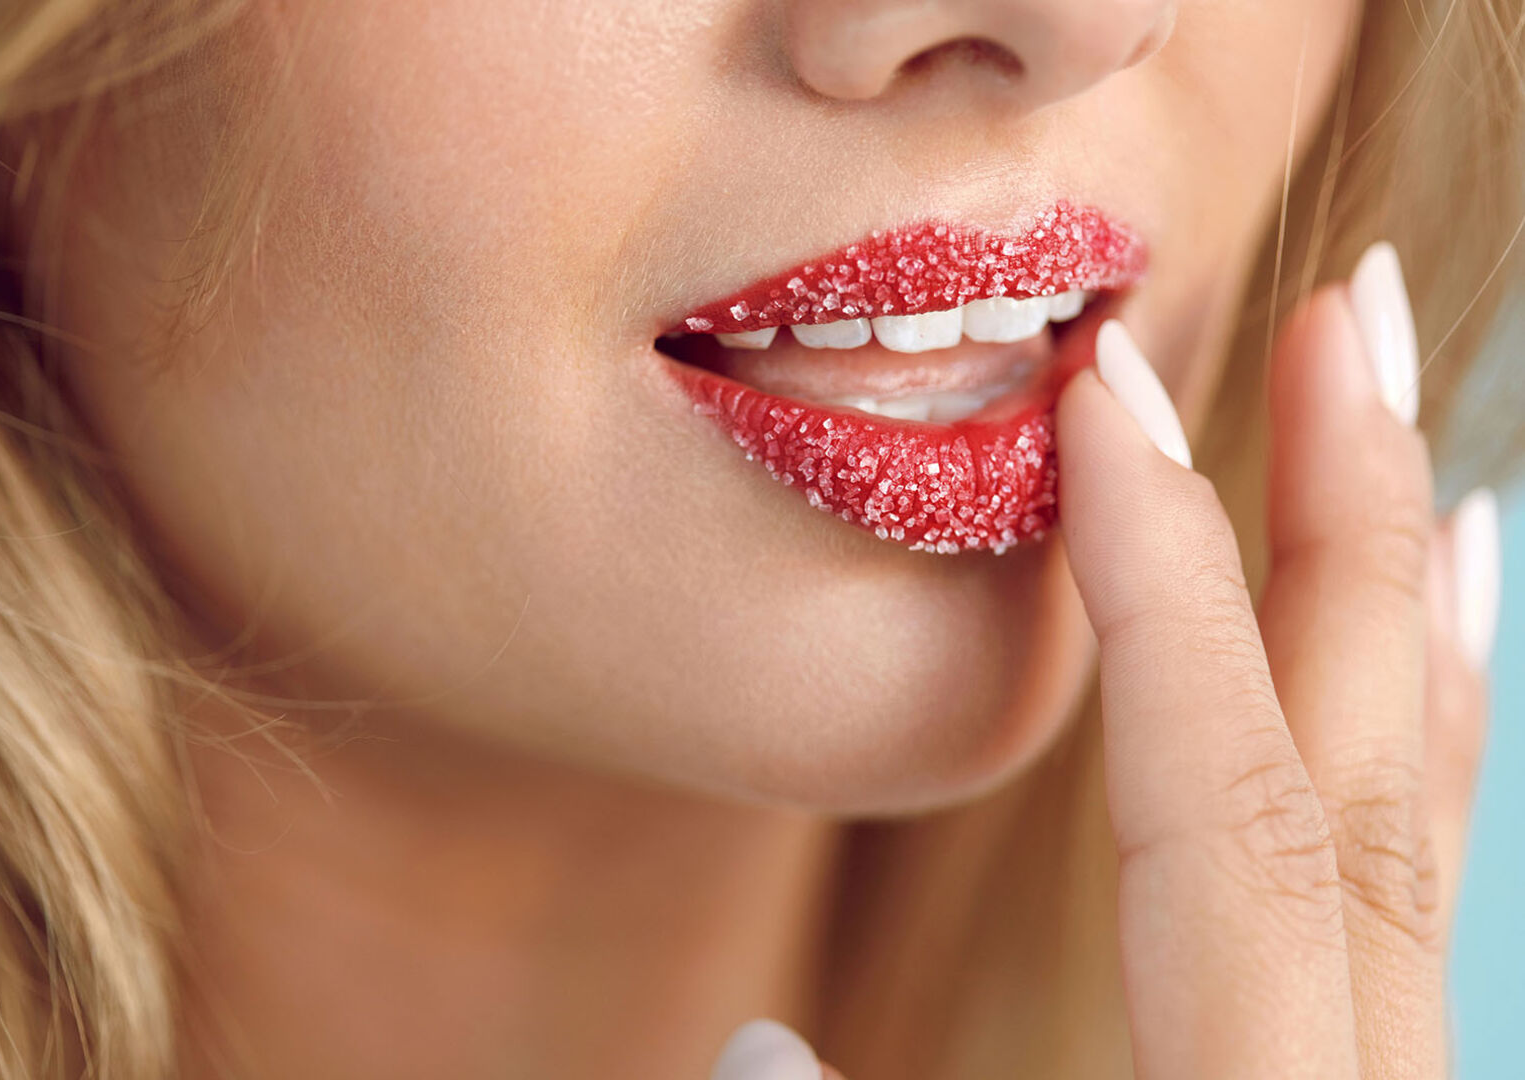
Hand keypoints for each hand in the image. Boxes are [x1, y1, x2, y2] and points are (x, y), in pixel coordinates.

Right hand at [707, 242, 1501, 1078]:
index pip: (1220, 804)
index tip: (1104, 396)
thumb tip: (758, 1038)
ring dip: (1398, 609)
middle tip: (1342, 319)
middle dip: (1342, 517)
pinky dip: (1418, 736)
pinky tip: (1402, 664)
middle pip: (1362, 771)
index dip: (1160, 586)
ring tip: (1394, 440)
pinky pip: (1411, 884)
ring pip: (1416, 821)